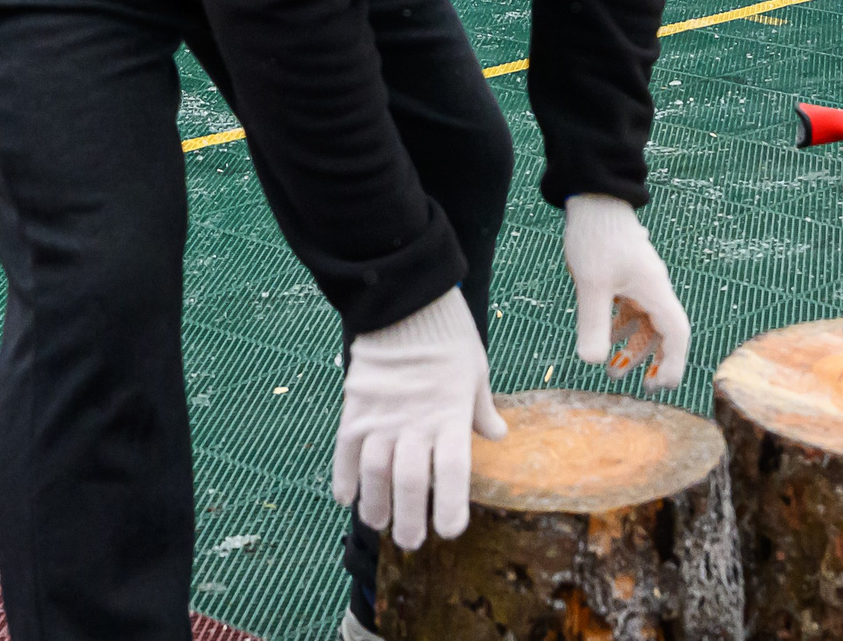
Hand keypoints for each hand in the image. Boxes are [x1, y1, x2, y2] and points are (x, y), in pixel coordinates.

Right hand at [331, 288, 504, 550]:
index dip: (451, 506)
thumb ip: (481, 410)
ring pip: (375, 473)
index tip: (449, 532)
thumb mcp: (476, 370)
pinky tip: (346, 497)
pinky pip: (345, 451)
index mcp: (451, 415)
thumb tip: (498, 436)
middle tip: (409, 542)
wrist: (405, 300)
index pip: (453, 472)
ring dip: (376, 504)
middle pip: (410, 482)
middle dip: (409, 519)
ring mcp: (382, 416)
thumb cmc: (448, 334)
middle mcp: (416, 422)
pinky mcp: (355, 407)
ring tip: (378, 523)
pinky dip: (343, 477)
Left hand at [562, 194, 689, 388]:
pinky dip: (620, 327)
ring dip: (632, 347)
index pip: (677, 335)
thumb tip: (592, 362)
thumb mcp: (591, 284)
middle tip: (638, 388)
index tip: (659, 388)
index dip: (673, 364)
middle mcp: (653, 288)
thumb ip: (593, 323)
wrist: (592, 196)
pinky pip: (630, 309)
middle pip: (664, 332)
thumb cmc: (597, 236)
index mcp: (655, 291)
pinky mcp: (625, 273)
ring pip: (645, 322)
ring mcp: (640, 280)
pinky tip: (602, 336)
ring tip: (611, 371)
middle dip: (653, 362)